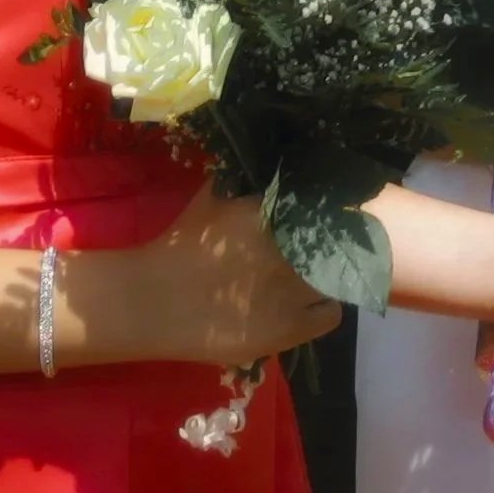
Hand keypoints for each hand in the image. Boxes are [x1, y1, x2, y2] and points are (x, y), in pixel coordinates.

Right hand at [139, 183, 344, 363]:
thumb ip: (247, 180)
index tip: (328, 213)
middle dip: (336, 241)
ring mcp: (293, 292)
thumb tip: (280, 164)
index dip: (333, 209)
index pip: (328, 205)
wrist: (152, 301)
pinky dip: (324, 306)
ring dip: (329, 274)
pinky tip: (308, 302)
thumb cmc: (180, 245)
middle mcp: (291, 251)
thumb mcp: (215, 197)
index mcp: (274, 214)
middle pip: (341, 242)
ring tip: (314, 274)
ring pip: (338, 277)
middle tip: (320, 245)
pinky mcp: (289, 329)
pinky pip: (331, 314)